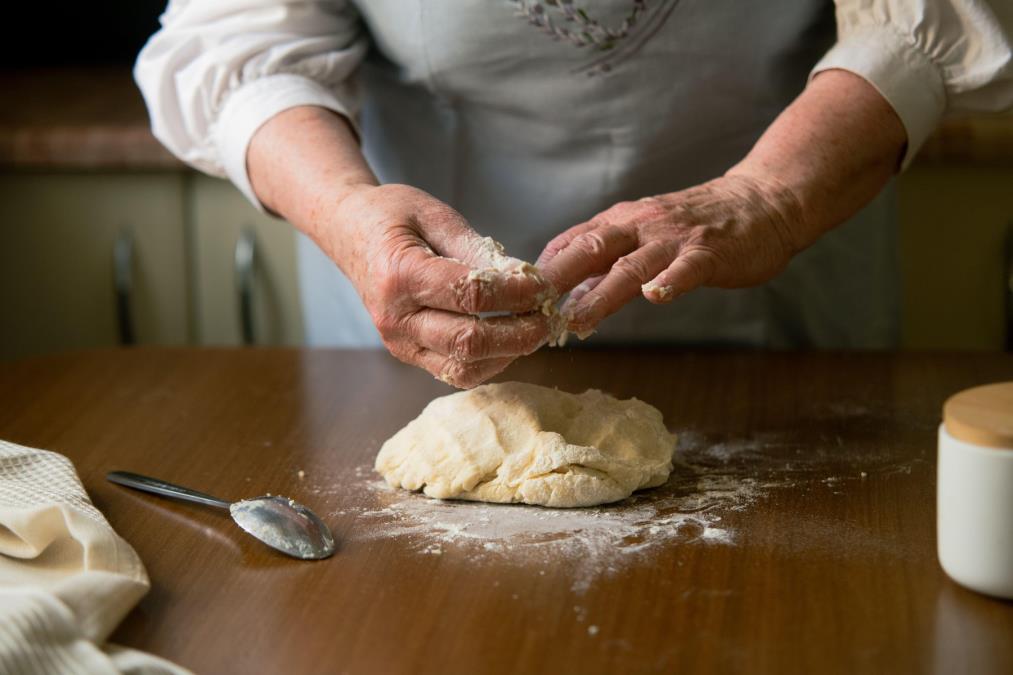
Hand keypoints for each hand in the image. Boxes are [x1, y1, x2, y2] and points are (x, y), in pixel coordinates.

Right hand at [318, 184, 556, 387]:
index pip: (470, 296)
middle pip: (469, 341)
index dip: (515, 294)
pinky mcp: (408, 355)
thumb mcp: (435, 215)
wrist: (348, 232)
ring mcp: (399, 343)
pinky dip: (490, 362)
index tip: (544, 284)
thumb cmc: (392, 216)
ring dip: (508, 353)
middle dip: (520, 332)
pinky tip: (509, 339)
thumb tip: (524, 278)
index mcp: (399, 275)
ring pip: (465, 367)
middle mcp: (395, 318)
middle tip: (550, 315)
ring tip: (535, 327)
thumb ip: (477, 249)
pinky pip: (455, 372)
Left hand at [536, 174, 806, 334]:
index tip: (516, 297)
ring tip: (577, 319)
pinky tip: (656, 296)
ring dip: (601, 293)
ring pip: (631, 266)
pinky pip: (686, 269)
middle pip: (591, 250)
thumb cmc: (696, 227)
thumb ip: (607, 263)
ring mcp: (674, 239)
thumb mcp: (643, 236)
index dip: (543, 269)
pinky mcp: (708, 253)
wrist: (760, 203)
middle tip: (528, 308)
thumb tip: (566, 295)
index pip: (572, 242)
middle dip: (557, 279)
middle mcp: (641, 226)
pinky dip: (670, 281)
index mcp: (620, 222)